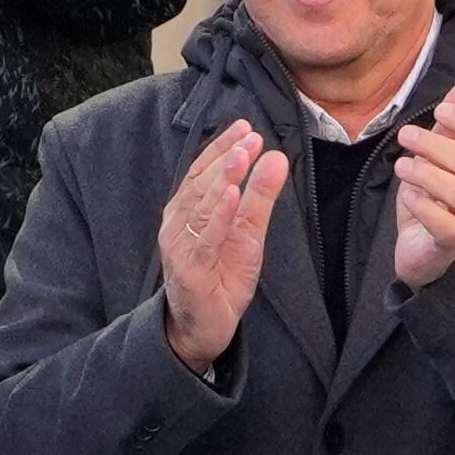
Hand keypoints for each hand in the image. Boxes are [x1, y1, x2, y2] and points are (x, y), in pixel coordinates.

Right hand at [159, 122, 286, 373]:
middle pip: (201, 184)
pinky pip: (206, 239)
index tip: (245, 127)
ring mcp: (180, 246)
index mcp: (188, 210)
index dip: (222, 147)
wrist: (202, 327)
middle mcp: (178, 223)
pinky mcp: (190, 270)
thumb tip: (276, 158)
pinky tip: (232, 196)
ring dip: (223, 179)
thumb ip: (260, 197)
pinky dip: (219, 216)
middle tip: (248, 136)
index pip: (203, 171)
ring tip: (242, 155)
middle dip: (226, 158)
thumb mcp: (248, 234)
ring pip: (202, 207)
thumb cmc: (221, 277)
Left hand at [393, 82, 454, 289]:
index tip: (439, 111)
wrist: (420, 251)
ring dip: (427, 174)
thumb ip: (451, 128)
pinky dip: (423, 206)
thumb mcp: (436, 159)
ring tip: (401, 165)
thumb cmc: (430, 200)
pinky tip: (406, 194)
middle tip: (406, 134)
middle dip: (437, 145)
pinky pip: (446, 226)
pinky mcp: (450, 244)